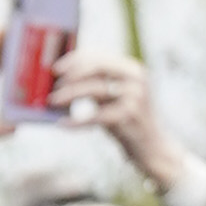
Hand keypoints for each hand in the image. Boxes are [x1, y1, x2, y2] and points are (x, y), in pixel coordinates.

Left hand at [58, 51, 193, 194]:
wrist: (153, 148)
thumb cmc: (128, 124)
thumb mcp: (115, 99)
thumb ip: (98, 86)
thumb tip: (66, 80)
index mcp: (132, 70)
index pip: (100, 57)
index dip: (76, 59)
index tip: (56, 68)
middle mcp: (135, 79)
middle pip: (97, 67)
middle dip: (72, 73)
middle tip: (54, 84)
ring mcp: (134, 96)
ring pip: (94, 88)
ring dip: (69, 94)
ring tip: (52, 101)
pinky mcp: (129, 117)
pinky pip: (96, 116)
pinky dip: (77, 120)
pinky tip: (62, 124)